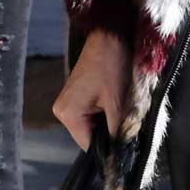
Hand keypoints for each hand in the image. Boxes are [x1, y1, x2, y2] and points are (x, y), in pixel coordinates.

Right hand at [53, 30, 129, 150]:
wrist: (110, 37)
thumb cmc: (111, 64)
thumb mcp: (117, 102)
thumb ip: (118, 130)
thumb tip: (122, 152)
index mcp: (68, 114)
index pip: (88, 146)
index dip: (108, 149)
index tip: (126, 147)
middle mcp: (62, 111)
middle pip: (89, 137)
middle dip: (109, 133)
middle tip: (127, 124)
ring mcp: (68, 103)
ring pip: (92, 126)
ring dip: (108, 123)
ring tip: (120, 109)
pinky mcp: (76, 97)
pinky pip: (91, 115)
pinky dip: (105, 113)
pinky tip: (114, 103)